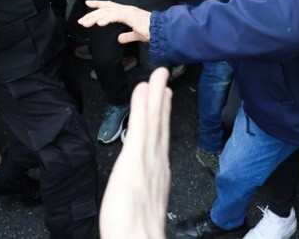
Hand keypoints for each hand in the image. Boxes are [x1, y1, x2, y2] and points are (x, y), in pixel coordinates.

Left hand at [78, 0, 151, 43]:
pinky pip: (116, 16)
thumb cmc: (152, 32)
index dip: (99, 4)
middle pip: (105, 9)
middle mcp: (126, 9)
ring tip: (85, 23)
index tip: (88, 4)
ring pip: (108, 12)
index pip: (110, 6)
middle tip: (81, 21)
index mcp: (127, 12)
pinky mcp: (131, 16)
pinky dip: (107, 19)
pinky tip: (99, 23)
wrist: (162, 31)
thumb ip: (127, 36)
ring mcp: (128, 11)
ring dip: (95, 17)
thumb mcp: (137, 35)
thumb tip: (119, 39)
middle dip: (92, 14)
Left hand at [99, 67, 170, 238]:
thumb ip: (146, 192)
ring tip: (157, 75)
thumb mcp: (144, 208)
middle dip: (161, 99)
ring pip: (153, 121)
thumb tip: (145, 188)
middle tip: (163, 76)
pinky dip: (143, 107)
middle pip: (160, 125)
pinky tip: (143, 91)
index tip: (162, 97)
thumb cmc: (136, 233)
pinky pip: (140, 127)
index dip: (163, 116)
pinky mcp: (135, 160)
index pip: (160, 138)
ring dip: (155, 95)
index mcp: (158, 174)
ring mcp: (148, 160)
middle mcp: (157, 164)